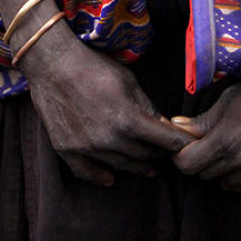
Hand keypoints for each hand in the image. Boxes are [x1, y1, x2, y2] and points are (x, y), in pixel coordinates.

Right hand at [21, 21, 189, 185]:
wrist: (52, 62)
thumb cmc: (93, 65)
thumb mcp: (128, 79)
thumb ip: (146, 106)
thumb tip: (163, 125)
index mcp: (128, 119)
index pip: (164, 141)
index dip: (179, 144)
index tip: (188, 147)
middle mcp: (109, 139)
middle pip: (143, 156)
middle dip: (158, 153)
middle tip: (164, 152)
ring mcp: (87, 147)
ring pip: (120, 166)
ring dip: (136, 166)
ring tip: (146, 167)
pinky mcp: (67, 149)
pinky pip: (87, 173)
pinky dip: (100, 177)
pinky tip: (110, 178)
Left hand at [171, 65, 240, 191]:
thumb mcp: (227, 99)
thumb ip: (202, 120)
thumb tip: (177, 127)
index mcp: (225, 140)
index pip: (189, 165)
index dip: (181, 157)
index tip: (184, 147)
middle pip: (206, 175)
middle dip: (200, 162)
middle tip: (203, 146)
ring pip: (228, 184)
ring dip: (221, 171)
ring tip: (226, 151)